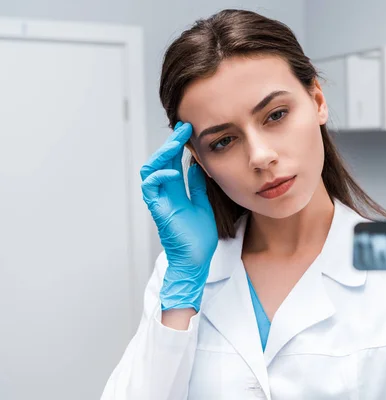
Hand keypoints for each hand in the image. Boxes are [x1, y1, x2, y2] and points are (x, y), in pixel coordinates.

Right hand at [140, 122, 217, 311]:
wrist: (196, 261)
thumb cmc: (198, 237)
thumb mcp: (203, 204)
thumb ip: (197, 186)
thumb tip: (198, 166)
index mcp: (176, 192)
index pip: (173, 163)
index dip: (178, 146)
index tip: (188, 130)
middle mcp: (165, 194)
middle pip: (161, 162)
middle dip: (170, 143)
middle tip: (182, 128)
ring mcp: (160, 202)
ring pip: (150, 171)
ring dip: (162, 155)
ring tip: (175, 143)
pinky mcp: (158, 211)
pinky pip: (151, 189)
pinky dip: (159, 178)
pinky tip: (172, 171)